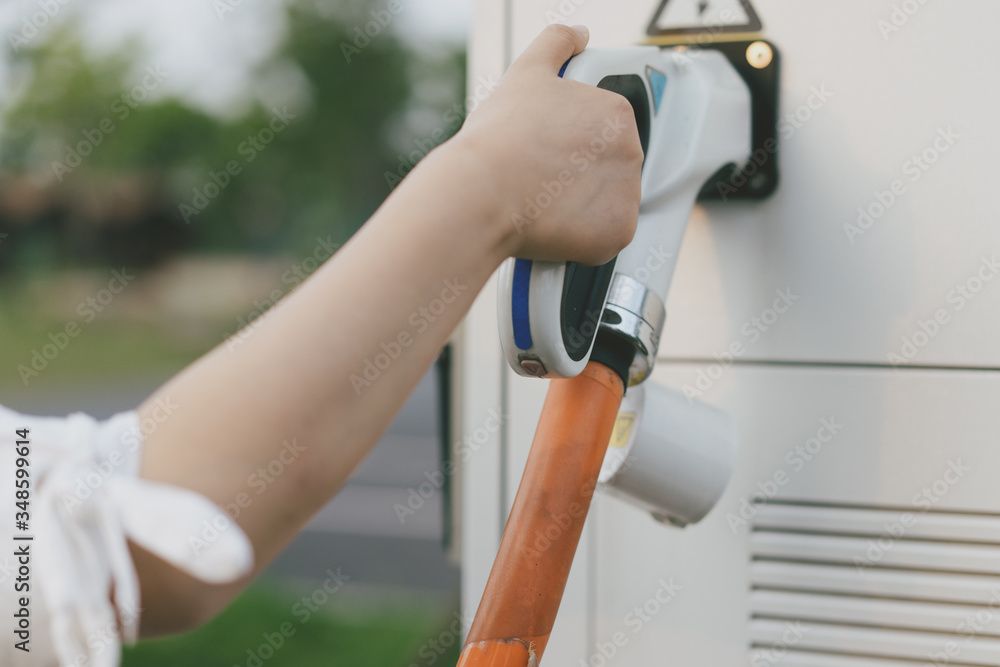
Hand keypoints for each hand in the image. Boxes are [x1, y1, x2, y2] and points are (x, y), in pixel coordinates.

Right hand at [452, 25, 642, 265]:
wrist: (482, 191)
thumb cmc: (498, 139)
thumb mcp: (527, 73)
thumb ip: (556, 44)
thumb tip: (577, 34)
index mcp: (615, 112)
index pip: (602, 136)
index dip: (569, 148)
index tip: (545, 155)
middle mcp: (631, 150)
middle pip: (606, 172)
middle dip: (575, 179)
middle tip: (539, 180)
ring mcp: (627, 194)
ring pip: (604, 207)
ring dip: (579, 209)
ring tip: (541, 203)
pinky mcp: (617, 232)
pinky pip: (605, 240)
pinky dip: (581, 241)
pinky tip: (552, 227)